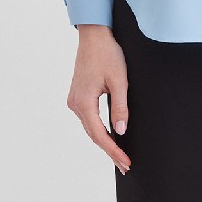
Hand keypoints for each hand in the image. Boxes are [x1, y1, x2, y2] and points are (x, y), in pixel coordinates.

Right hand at [67, 25, 131, 174]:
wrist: (94, 35)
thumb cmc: (108, 54)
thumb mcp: (120, 81)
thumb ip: (120, 107)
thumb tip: (120, 131)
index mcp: (83, 102)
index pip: (100, 135)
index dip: (113, 150)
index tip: (126, 162)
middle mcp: (75, 104)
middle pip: (93, 135)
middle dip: (110, 151)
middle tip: (126, 166)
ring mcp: (74, 100)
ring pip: (90, 128)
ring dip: (105, 142)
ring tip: (120, 156)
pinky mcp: (78, 96)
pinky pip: (89, 119)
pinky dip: (99, 131)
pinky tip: (110, 138)